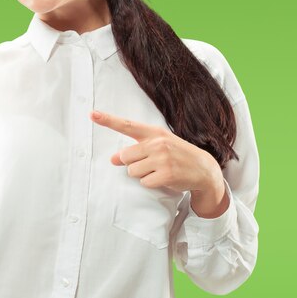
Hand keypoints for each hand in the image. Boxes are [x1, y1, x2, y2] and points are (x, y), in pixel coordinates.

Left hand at [89, 110, 227, 216]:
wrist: (204, 168)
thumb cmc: (176, 155)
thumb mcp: (157, 147)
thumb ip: (135, 151)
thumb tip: (112, 159)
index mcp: (154, 133)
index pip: (127, 125)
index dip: (108, 120)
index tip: (92, 113)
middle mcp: (157, 143)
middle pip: (125, 157)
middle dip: (133, 164)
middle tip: (150, 164)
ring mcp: (162, 159)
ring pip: (132, 171)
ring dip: (142, 175)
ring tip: (159, 171)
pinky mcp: (166, 175)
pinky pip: (144, 183)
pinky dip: (151, 184)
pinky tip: (164, 179)